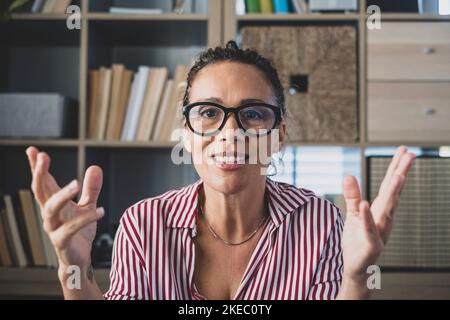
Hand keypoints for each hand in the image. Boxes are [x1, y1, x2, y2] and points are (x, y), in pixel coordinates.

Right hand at [26, 146, 103, 271]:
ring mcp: (53, 228)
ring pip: (51, 208)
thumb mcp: (87, 206)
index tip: (33, 149)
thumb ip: (90, 189)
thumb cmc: (79, 232)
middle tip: (43, 156)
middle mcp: (49, 214)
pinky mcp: (62, 241)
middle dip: (39, 173)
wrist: (78, 260)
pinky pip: (72, 228)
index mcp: (54, 204)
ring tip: (75, 182)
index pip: (43, 182)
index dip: (36, 167)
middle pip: (40, 191)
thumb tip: (95, 167)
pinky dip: (87, 218)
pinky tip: (101, 210)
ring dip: (62, 194)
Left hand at [341, 146, 415, 278]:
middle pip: (392, 192)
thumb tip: (349, 175)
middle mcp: (383, 217)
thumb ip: (352, 195)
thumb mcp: (352, 213)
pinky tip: (366, 204)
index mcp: (380, 208)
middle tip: (410, 155)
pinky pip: (368, 228)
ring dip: (393, 193)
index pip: (389, 185)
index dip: (395, 167)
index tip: (404, 151)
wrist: (356, 266)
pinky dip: (366, 217)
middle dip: (400, 173)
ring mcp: (379, 230)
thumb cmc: (357, 240)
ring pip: (387, 209)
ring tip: (398, 176)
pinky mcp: (371, 243)